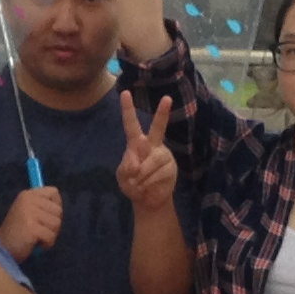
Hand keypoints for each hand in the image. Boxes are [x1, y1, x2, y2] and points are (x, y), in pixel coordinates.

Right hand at [0, 185, 64, 256]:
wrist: (2, 248)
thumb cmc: (17, 232)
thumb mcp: (28, 212)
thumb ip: (42, 206)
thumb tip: (59, 206)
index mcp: (27, 194)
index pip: (53, 192)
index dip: (56, 206)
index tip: (47, 217)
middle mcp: (28, 200)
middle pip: (58, 210)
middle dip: (53, 224)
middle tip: (40, 230)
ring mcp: (29, 213)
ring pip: (57, 223)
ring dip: (50, 235)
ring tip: (37, 237)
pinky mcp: (32, 227)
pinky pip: (51, 236)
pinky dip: (46, 244)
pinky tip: (35, 244)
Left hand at [117, 93, 178, 211]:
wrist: (148, 200)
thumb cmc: (133, 184)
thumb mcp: (122, 177)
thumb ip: (126, 168)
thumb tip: (137, 166)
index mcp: (137, 143)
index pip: (131, 124)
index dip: (128, 109)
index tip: (125, 93)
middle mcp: (153, 145)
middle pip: (158, 128)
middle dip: (163, 114)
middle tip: (167, 98)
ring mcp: (164, 155)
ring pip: (151, 162)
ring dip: (141, 176)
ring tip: (139, 184)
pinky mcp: (171, 168)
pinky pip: (158, 173)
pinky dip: (148, 183)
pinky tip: (147, 187)